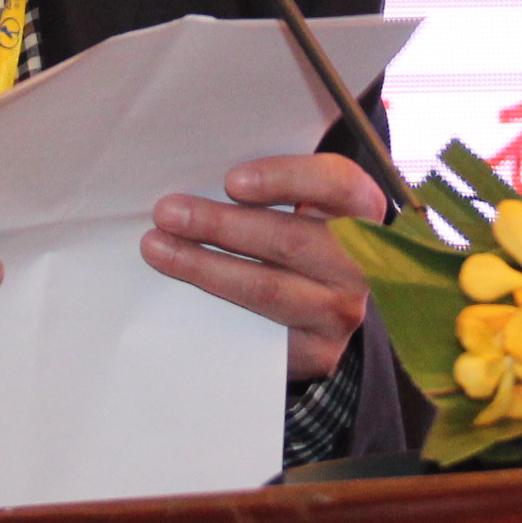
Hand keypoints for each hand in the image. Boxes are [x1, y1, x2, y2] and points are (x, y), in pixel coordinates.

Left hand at [141, 152, 386, 380]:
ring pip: (268, 288)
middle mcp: (363, 261)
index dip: (286, 179)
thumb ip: (267, 186)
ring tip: (158, 247)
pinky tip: (179, 293)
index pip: (337, 184)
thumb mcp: (301, 202)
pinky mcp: (318, 350)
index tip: (232, 181)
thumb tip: (197, 172)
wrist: (322, 304)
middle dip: (222, 225)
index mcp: (362, 208)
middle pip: (292, 239)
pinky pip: (259, 331)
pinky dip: (214, 308)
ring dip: (205, 266)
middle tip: (168, 213)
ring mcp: (343, 309)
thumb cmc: (298, 233)